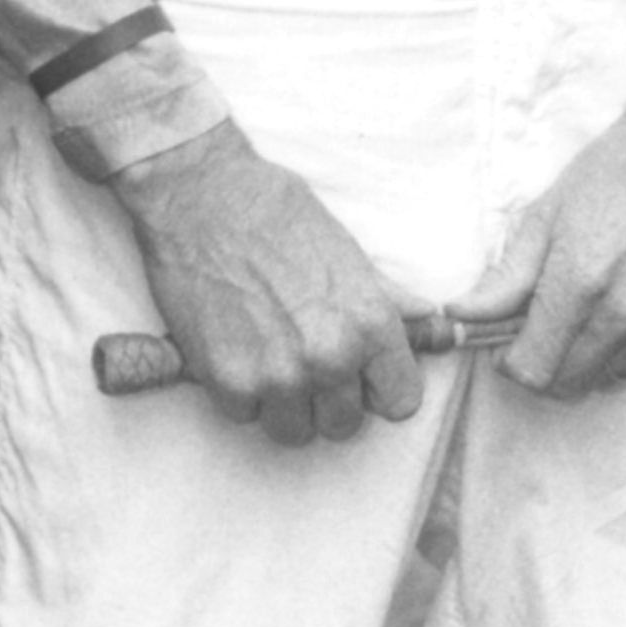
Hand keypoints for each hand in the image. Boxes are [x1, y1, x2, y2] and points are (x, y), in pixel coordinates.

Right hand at [111, 118, 424, 447]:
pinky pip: (243, 415)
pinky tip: (234, 349)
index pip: (400, 402)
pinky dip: (237, 391)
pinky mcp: (227, 380)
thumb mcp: (345, 251)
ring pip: (292, 431)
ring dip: (282, 404)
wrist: (200, 195)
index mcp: (369, 324)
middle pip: (344, 425)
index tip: (363, 378)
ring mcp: (277, 375)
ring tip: (268, 357)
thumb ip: (385, 297)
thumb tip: (425, 317)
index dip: (380, 390)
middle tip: (304, 361)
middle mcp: (330, 357)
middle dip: (327, 400)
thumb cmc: (275, 213)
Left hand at [500, 0, 625, 399]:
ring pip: (612, 375)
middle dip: (548, 360)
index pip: (533, 371)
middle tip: (547, 321)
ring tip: (596, 303)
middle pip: (569, 382)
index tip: (510, 344)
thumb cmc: (616, 171)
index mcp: (580, 285)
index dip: (512, 362)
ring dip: (593, 354)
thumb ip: (505, 278)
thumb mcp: (547, 216)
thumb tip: (461, 314)